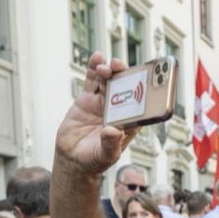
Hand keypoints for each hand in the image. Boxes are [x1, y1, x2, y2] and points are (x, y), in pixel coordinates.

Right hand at [54, 52, 138, 175]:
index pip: (141, 104)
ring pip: (109, 81)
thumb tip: (113, 131)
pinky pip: (92, 80)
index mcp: (129, 123)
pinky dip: (94, 68)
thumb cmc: (95, 160)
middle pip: (126, 87)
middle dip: (125, 75)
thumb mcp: (105, 156)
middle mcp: (118, 110)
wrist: (73, 159)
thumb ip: (110, 144)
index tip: (145, 80)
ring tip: (107, 66)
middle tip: (120, 67)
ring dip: (110, 70)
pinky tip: (97, 57)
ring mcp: (103, 103)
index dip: (144, 91)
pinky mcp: (88, 99)